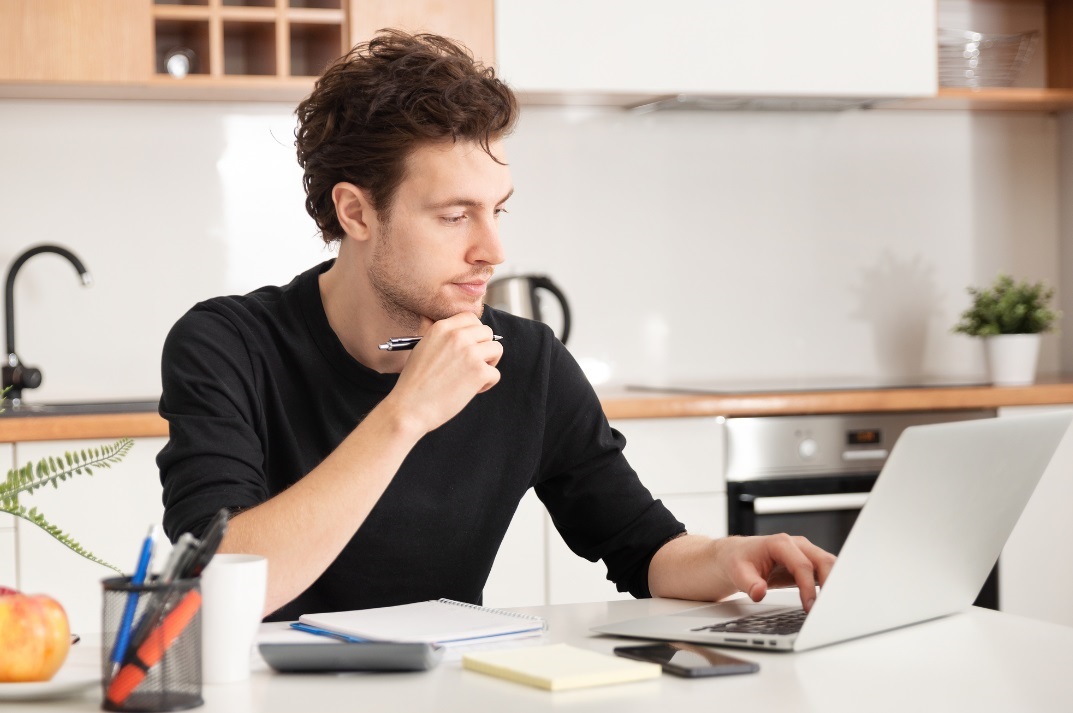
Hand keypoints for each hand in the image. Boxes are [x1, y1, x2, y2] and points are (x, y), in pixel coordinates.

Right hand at [384, 313, 502, 435]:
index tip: (469, 346)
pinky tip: (469, 390)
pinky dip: (486, 384)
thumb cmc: (413, 382)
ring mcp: (470, 353)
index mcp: (442, 327)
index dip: (474, 332)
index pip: (471, 318)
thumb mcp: (419, 347)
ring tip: (473, 376)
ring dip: (489, 364)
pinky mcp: (479, 372)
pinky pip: (495, 373)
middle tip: (472, 364)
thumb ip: (431, 331)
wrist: (410, 407)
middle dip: (483, 348)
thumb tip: (433, 319)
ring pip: (497, 349)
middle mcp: (458, 336)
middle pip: (487, 332)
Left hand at [715, 534, 835, 610]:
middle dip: (830, 584)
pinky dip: (831, 584)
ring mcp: (805, 552)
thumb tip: (759, 592)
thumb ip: (749, 583)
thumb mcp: (737, 572)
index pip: (802, 565)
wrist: (737, 555)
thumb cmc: (738, 560)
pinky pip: (826, 571)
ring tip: (833, 606)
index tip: (809, 606)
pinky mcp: (808, 562)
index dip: (808, 587)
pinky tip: (831, 601)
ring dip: (834, 584)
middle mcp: (797, 545)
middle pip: (823, 561)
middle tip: (828, 608)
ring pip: (829, 565)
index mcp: (780, 544)